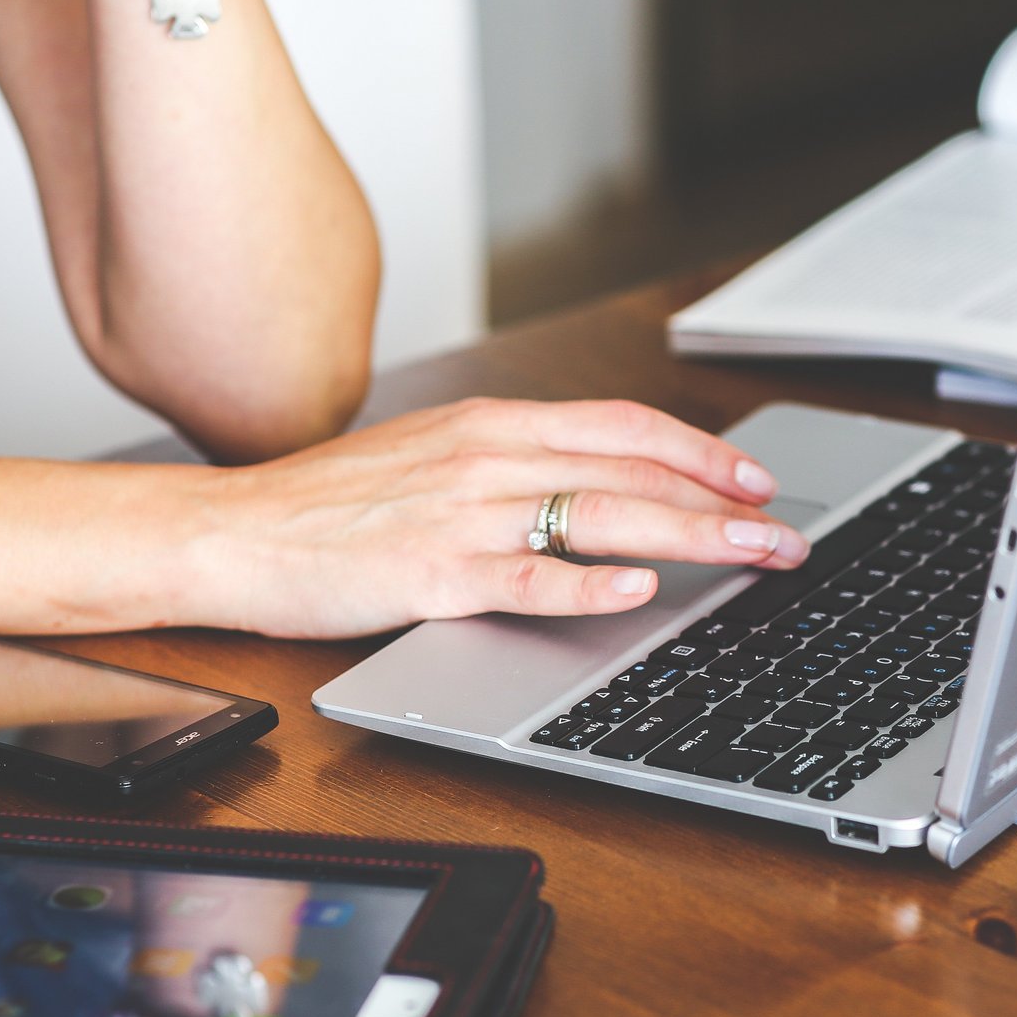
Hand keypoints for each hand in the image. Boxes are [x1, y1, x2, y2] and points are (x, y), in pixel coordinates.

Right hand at [180, 398, 810, 637]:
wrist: (232, 531)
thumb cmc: (329, 505)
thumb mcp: (431, 457)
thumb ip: (511, 465)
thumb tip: (594, 486)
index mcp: (492, 424)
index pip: (623, 426)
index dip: (700, 451)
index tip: (754, 479)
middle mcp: (488, 456)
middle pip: (633, 470)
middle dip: (723, 503)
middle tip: (784, 534)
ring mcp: (463, 513)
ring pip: (601, 514)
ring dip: (690, 537)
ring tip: (751, 556)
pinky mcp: (433, 573)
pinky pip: (526, 576)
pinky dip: (588, 583)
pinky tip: (637, 591)